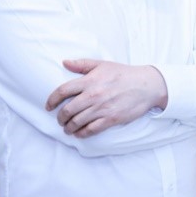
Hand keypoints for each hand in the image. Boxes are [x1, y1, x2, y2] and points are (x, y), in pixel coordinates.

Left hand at [45, 59, 167, 137]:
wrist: (147, 85)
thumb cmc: (124, 74)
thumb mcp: (103, 64)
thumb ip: (82, 64)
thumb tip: (65, 62)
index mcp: (89, 81)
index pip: (62, 91)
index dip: (51, 100)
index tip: (48, 106)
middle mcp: (93, 96)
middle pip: (67, 110)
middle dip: (60, 118)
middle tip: (60, 120)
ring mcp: (101, 109)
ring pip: (77, 122)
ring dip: (69, 127)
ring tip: (68, 128)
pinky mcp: (111, 119)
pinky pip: (91, 130)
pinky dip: (82, 133)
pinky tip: (79, 133)